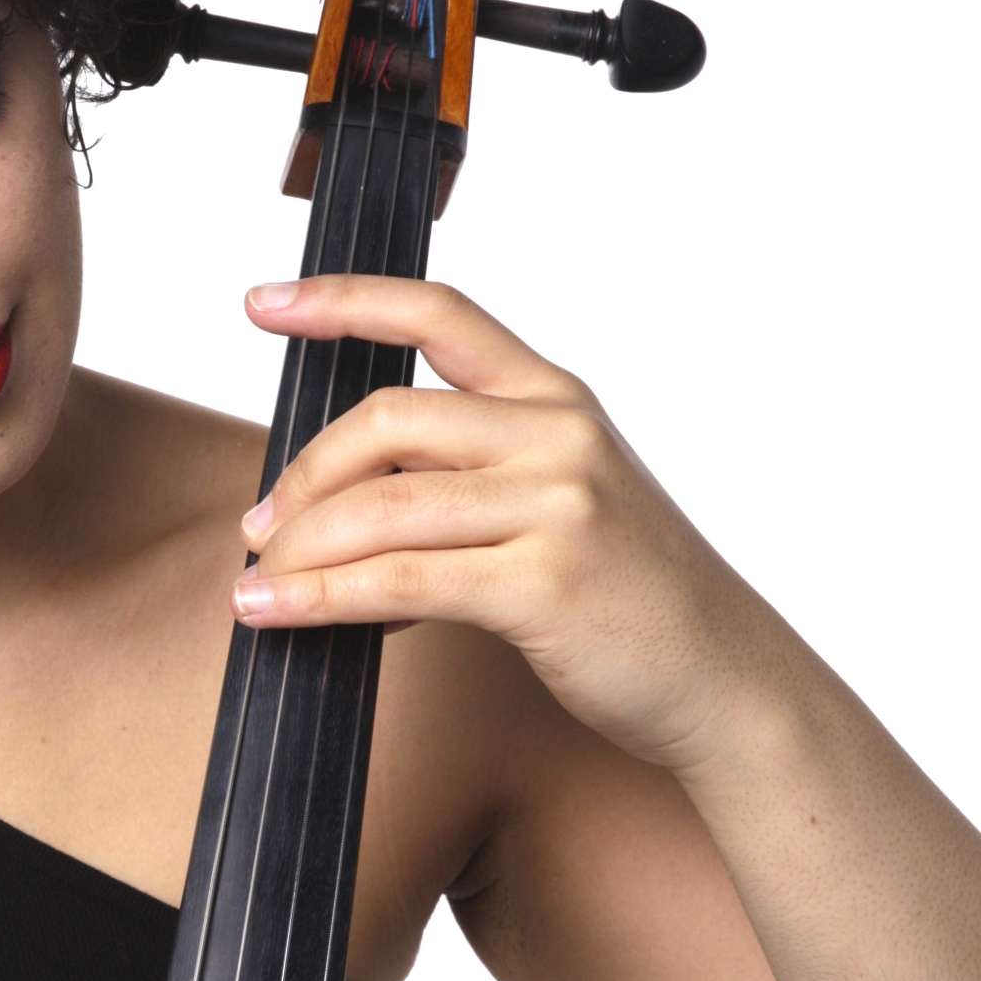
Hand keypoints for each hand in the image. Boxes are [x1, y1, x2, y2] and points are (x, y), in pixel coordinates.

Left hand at [233, 275, 783, 775]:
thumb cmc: (632, 599)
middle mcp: (558, 434)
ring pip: (380, 505)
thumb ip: (464, 484)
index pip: (437, 312)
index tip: (264, 304)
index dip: (342, 300)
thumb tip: (337, 512)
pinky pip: (399, 582)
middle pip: (386, 419)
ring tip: (255, 583)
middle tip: (260, 528)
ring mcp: (557, 506)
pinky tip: (276, 611)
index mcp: (557, 397)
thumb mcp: (559, 505)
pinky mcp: (543, 584)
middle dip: (302, 473)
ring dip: (297, 546)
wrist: (725, 680)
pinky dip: (320, 598)